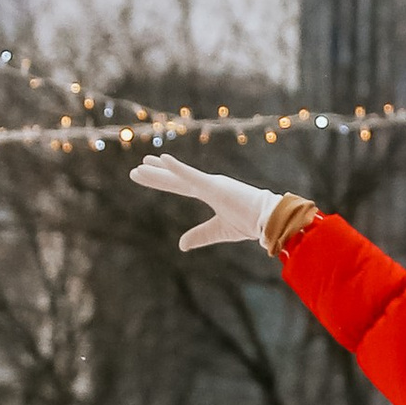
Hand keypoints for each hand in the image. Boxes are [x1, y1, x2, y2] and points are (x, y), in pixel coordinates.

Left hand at [130, 156, 286, 252]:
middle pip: (175, 179)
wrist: (269, 220)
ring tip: (140, 164)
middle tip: (136, 168)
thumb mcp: (218, 231)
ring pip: (179, 176)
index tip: (146, 173)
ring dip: (159, 171)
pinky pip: (191, 175)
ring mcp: (210, 183)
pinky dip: (177, 168)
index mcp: (210, 192)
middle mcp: (208, 184)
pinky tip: (162, 159)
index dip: (162, 180)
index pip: (180, 186)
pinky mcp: (215, 186)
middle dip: (155, 174)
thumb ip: (199, 235)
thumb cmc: (250, 223)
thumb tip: (181, 245)